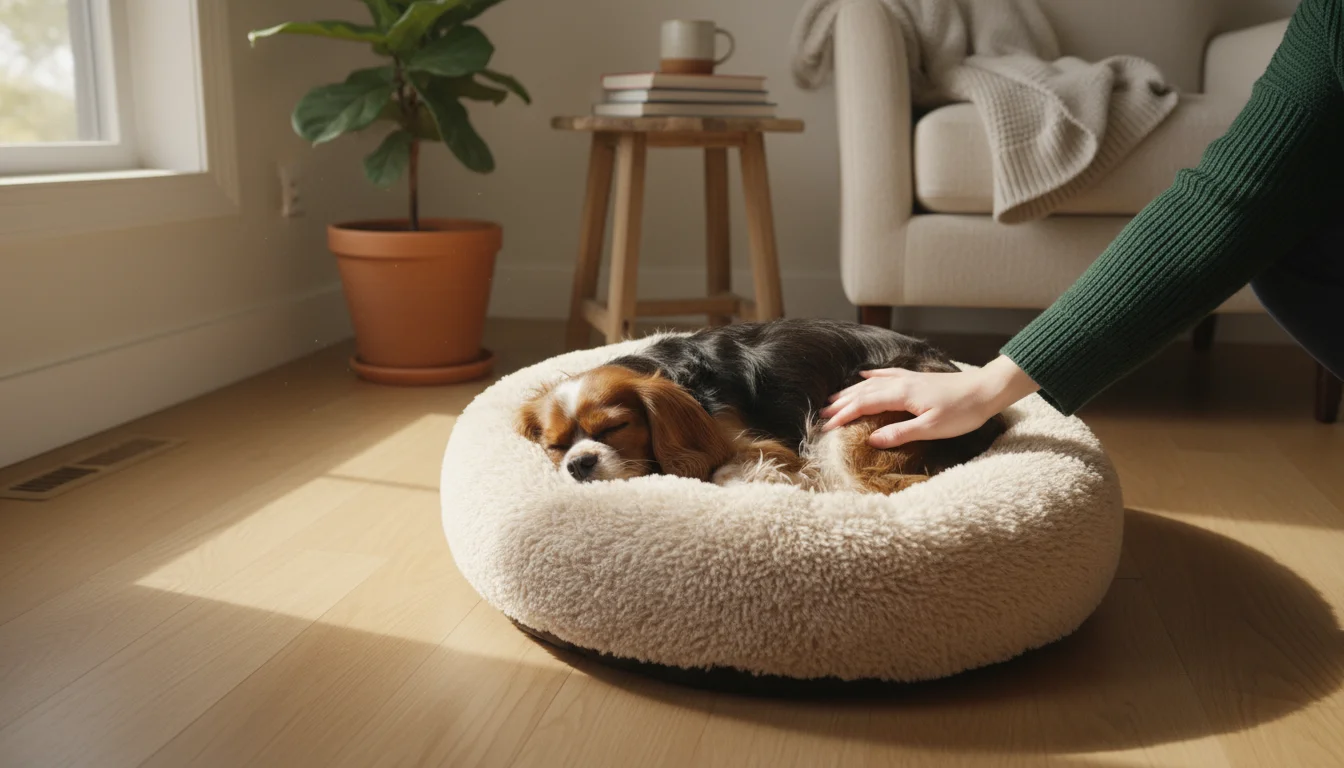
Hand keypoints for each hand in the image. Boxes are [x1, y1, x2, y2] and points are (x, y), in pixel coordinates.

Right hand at [818, 355, 1039, 447]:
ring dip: (851, 391)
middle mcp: (900, 383)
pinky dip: (871, 375)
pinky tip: (863, 375)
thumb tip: (872, 441)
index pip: (864, 404)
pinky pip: (886, 373)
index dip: (844, 416)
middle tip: (821, 415)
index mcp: (901, 395)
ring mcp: (907, 378)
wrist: (985, 390)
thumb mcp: (931, 429)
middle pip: (862, 392)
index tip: (827, 427)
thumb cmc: (962, 413)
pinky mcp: (916, 378)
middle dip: (841, 404)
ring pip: (871, 383)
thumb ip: (900, 433)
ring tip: (834, 399)